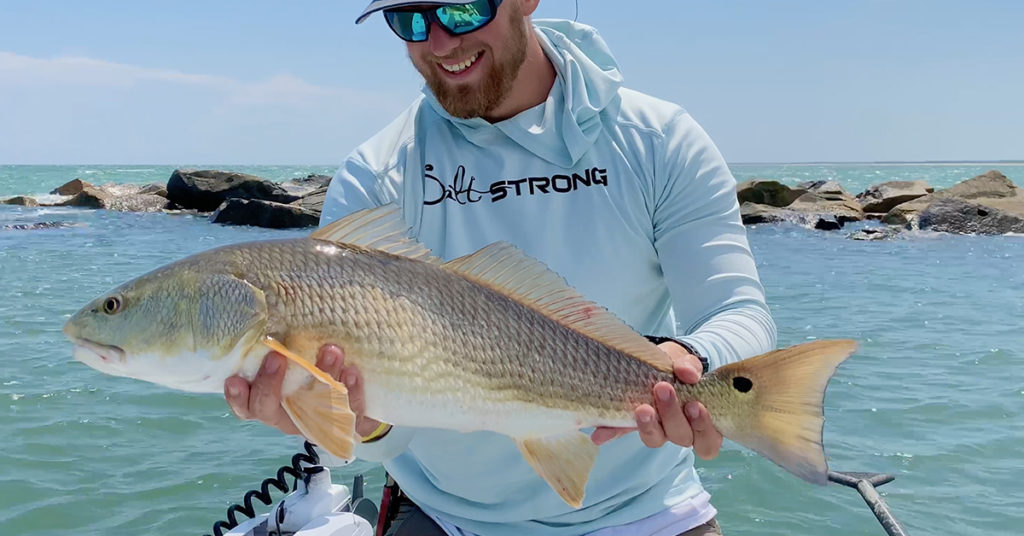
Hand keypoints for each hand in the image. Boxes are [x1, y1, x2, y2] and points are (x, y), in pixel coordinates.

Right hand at [224, 344, 384, 438]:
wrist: (359, 400)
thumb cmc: (315, 369)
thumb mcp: (298, 355)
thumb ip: (285, 337)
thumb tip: (275, 289)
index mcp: (269, 400)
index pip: (244, 403)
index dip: (236, 395)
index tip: (234, 378)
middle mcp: (288, 415)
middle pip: (267, 409)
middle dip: (269, 384)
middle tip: (278, 356)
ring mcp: (316, 422)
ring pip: (313, 409)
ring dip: (321, 378)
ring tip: (331, 349)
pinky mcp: (348, 423)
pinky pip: (349, 412)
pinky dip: (352, 391)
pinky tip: (353, 371)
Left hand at [590, 342, 722, 459]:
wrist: (660, 362)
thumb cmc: (680, 368)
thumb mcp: (687, 363)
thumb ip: (689, 367)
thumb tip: (687, 374)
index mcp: (699, 423)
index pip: (707, 441)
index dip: (703, 427)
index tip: (694, 404)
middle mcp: (678, 432)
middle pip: (681, 438)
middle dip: (672, 415)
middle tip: (663, 389)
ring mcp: (655, 430)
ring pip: (655, 440)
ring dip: (648, 426)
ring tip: (642, 408)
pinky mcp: (630, 423)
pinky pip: (621, 432)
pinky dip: (611, 432)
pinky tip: (600, 434)